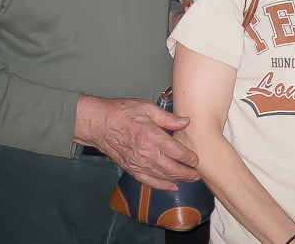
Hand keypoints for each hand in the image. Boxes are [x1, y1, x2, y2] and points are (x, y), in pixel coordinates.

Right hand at [74, 95, 199, 190]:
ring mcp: (137, 162)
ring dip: (177, 180)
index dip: (189, 158)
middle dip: (187, 173)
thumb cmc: (121, 112)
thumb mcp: (146, 107)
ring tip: (189, 179)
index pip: (176, 152)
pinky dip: (160, 185)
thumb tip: (185, 122)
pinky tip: (170, 186)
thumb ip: (167, 118)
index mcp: (151, 136)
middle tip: (197, 174)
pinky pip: (147, 181)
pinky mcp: (130, 168)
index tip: (196, 159)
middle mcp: (145, 152)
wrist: (98, 123)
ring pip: (162, 176)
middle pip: (172, 168)